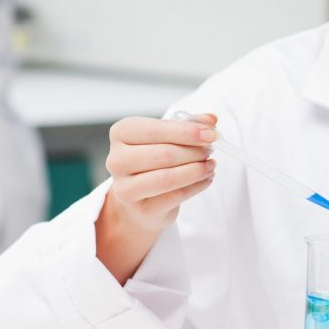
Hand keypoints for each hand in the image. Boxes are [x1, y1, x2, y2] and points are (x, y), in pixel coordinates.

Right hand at [95, 113, 217, 283]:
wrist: (140, 199)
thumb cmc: (154, 160)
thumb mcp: (168, 137)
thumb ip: (189, 125)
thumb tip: (211, 119)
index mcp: (121, 133)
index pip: (156, 130)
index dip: (187, 132)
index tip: (212, 133)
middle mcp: (117, 159)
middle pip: (164, 154)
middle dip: (194, 152)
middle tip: (210, 151)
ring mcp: (124, 187)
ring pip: (167, 178)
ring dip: (196, 170)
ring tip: (210, 165)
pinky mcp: (140, 209)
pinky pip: (174, 196)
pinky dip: (196, 186)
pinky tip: (206, 179)